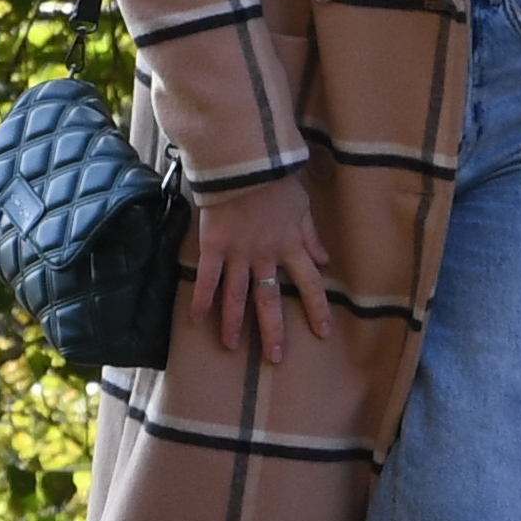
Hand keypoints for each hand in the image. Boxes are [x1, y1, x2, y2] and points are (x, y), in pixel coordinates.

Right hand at [182, 182, 336, 358]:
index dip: (316, 309)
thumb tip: (325, 261)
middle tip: (274, 357)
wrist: (245, 164)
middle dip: (272, 331)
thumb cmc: (276, 181)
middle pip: (270, 300)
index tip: (322, 332)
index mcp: (290, 247)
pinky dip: (202, 298)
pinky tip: (196, 318)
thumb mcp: (302, 207)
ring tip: (230, 346)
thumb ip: (311, 237)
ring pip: (236, 295)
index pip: (309, 284)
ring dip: (233, 323)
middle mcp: (266, 256)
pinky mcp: (214, 246)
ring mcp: (238, 254)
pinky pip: (207, 277)